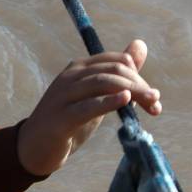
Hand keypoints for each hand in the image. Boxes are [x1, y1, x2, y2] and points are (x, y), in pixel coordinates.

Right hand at [17, 40, 160, 176]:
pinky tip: (125, 99)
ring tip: (152, 104)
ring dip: (133, 92)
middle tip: (156, 105)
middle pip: (112, 71)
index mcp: (78, 69)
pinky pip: (88, 106)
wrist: (36, 146)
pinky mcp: (61, 118)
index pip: (115, 60)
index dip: (138, 75)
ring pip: (103, 83)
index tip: (153, 96)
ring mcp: (63, 96)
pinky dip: (108, 101)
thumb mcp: (95, 95)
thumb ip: (118, 73)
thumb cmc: (69, 120)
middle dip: (139, 85)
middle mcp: (70, 77)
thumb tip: (140, 44)